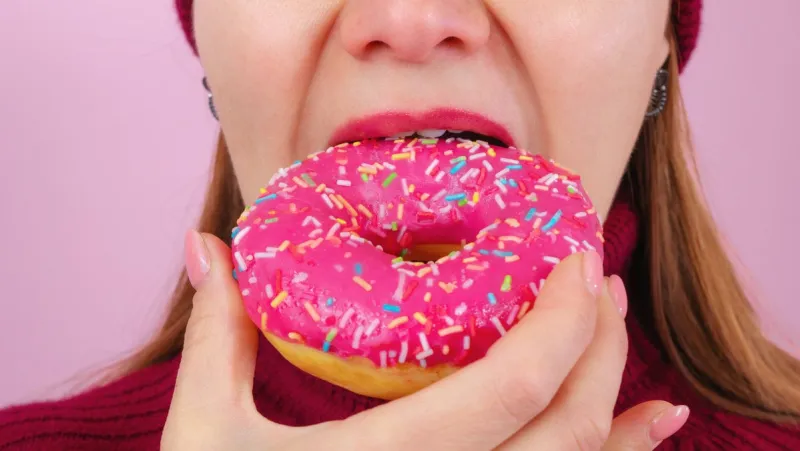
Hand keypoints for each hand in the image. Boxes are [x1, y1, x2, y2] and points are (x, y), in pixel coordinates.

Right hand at [162, 231, 688, 450]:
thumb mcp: (205, 431)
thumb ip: (216, 334)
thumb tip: (205, 246)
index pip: (514, 388)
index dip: (563, 319)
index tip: (577, 257)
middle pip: (567, 428)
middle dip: (601, 347)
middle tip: (601, 282)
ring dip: (619, 411)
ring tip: (626, 344)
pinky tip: (635, 434)